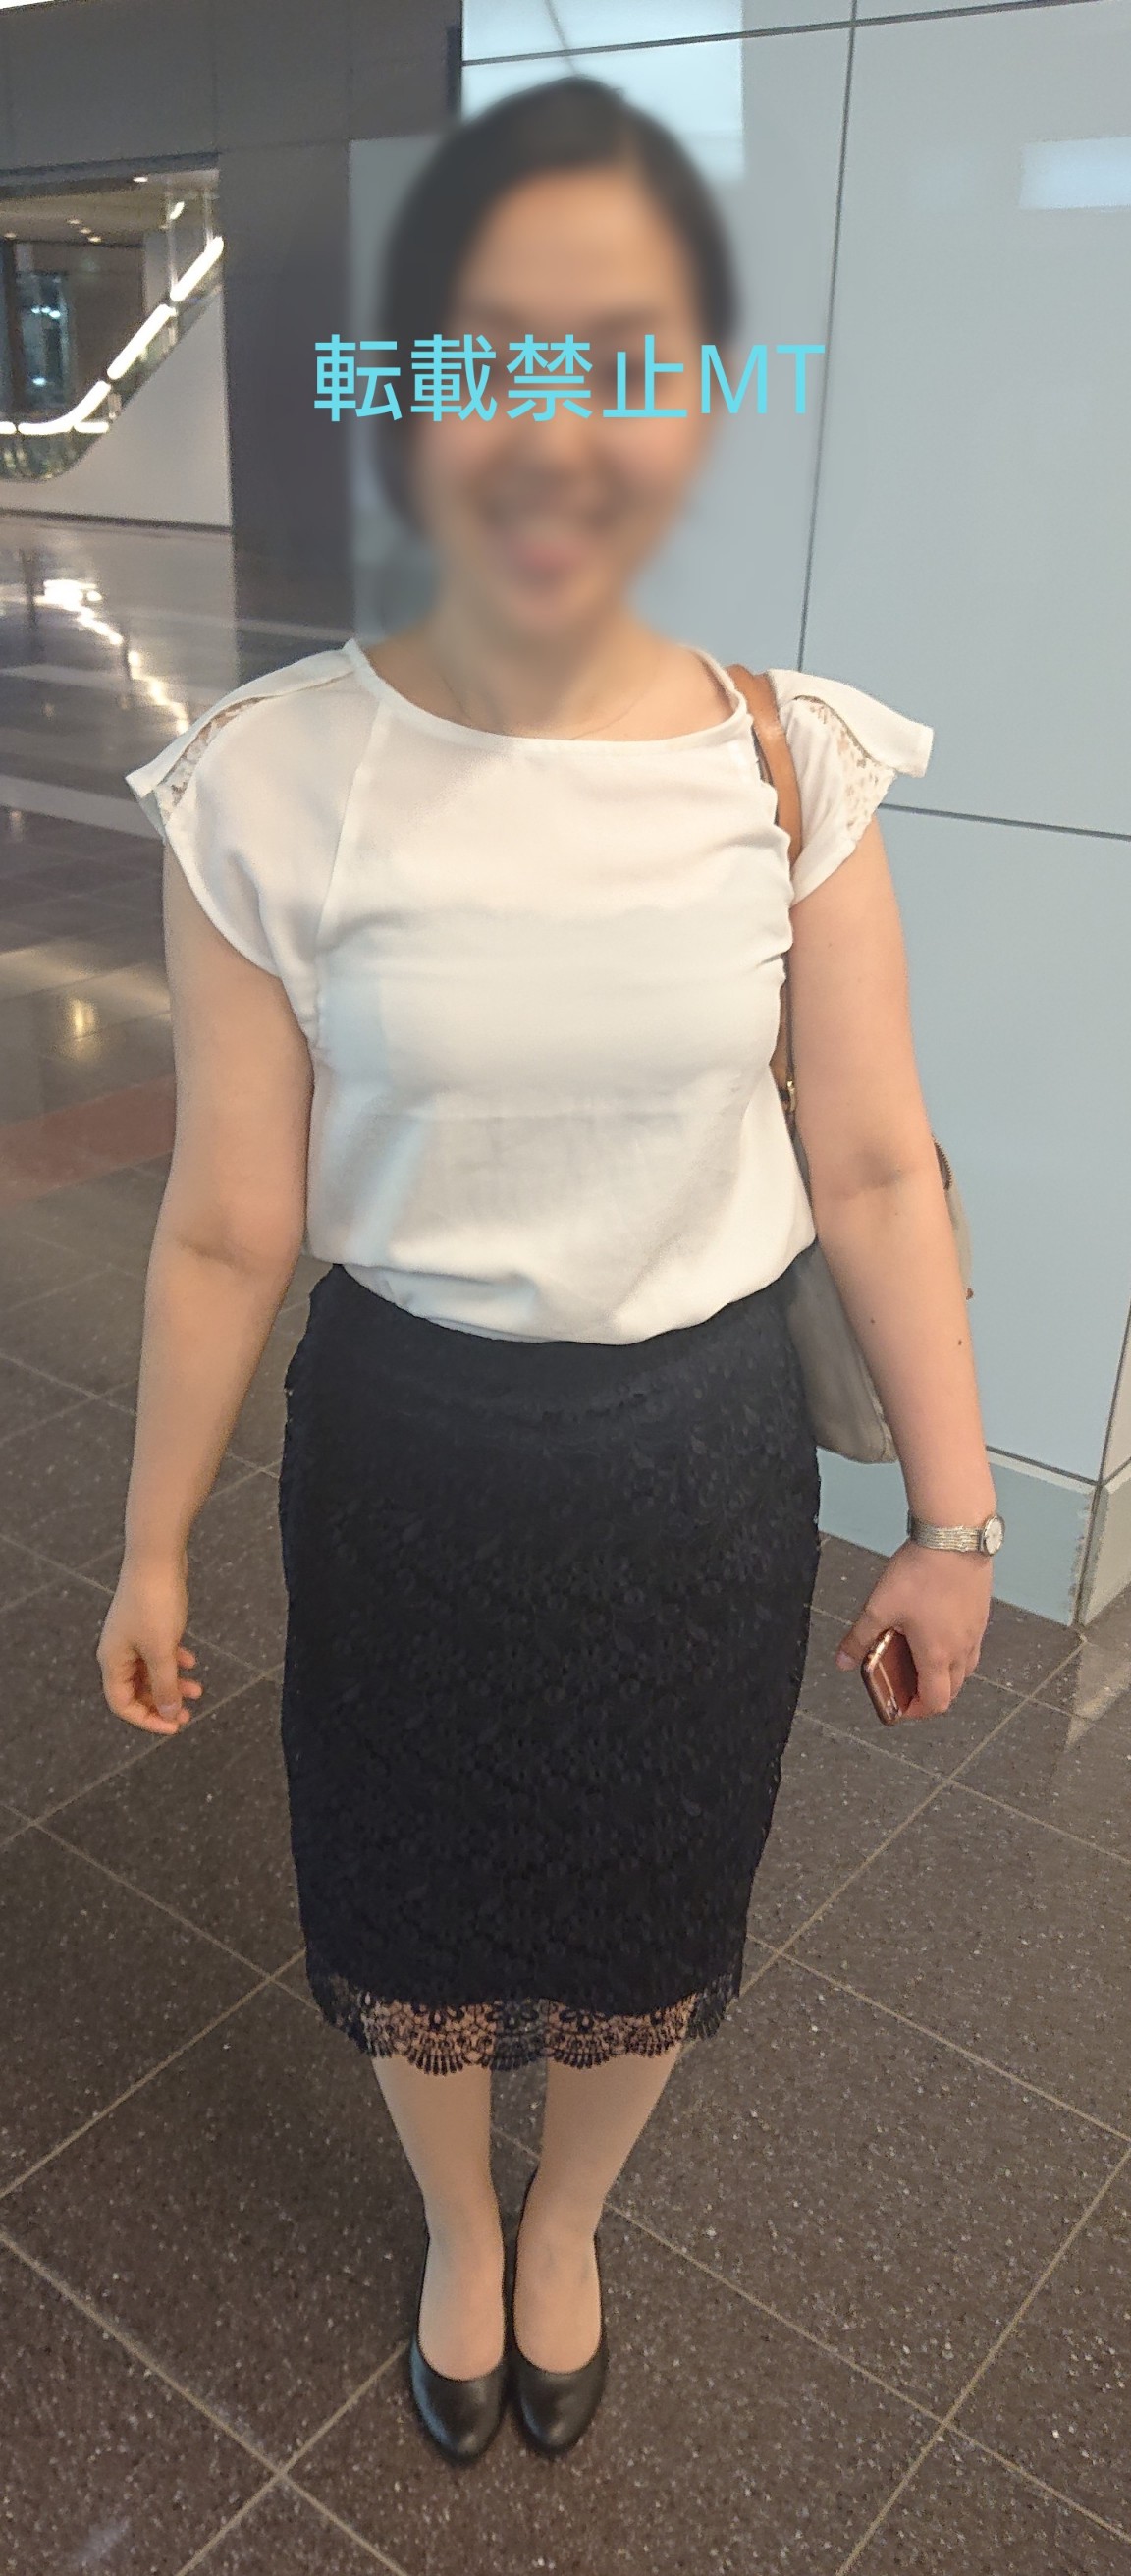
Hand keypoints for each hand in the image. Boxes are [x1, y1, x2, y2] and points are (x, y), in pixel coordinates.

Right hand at [96, 1552, 203, 1734]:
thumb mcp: (162, 1651)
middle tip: (188, 1714)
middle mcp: (118, 1651)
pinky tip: (192, 1662)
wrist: (157, 1558)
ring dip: (173, 1683)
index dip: (146, 1720)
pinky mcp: (148, 1622)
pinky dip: (175, 1660)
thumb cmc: (155, 1604)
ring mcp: (133, 1636)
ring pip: (151, 1671)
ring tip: (198, 1690)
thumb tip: (168, 1713)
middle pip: (137, 1690)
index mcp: (113, 1661)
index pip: (122, 1704)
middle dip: (162, 1703)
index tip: (174, 1726)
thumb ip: (165, 1685)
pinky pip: (159, 1652)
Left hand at [834, 1539, 991, 1718]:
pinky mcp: (981, 1613)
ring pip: (965, 1668)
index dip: (916, 1710)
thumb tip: (843, 1662)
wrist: (954, 1538)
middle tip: (907, 1683)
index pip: (935, 1702)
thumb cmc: (920, 1573)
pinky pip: (971, 1644)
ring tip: (919, 1656)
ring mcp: (975, 1631)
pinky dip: (955, 1650)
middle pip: (952, 1690)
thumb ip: (860, 1639)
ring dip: (944, 1673)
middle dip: (929, 1694)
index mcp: (937, 1655)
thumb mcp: (879, 1608)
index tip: (899, 1704)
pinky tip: (935, 1628)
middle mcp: (962, 1648)